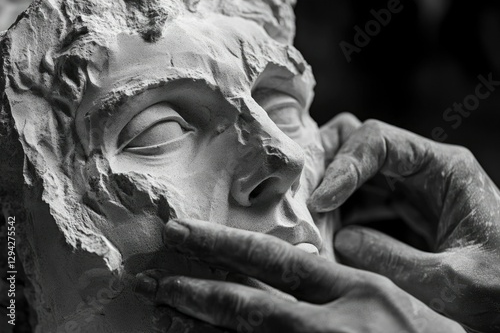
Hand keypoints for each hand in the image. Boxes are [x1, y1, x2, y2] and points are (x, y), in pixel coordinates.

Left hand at [135, 219, 462, 332]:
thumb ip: (345, 284)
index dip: (223, 244)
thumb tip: (295, 268)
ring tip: (161, 310)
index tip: (183, 232)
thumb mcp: (395, 303)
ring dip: (197, 327)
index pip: (275, 259)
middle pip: (247, 304)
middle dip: (193, 289)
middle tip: (149, 277)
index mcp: (360, 293)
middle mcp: (334, 327)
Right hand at [309, 113, 499, 332]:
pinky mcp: (400, 213)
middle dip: (328, 163)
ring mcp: (409, 191)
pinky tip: (328, 234)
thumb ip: (393, 259)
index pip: (379, 141)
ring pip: (355, 171)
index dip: (343, 165)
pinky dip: (339, 213)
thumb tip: (342, 238)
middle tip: (303, 192)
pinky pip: (360, 201)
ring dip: (329, 190)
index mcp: (445, 170)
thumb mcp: (452, 280)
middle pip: (361, 143)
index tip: (322, 200)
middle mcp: (423, 171)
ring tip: (309, 218)